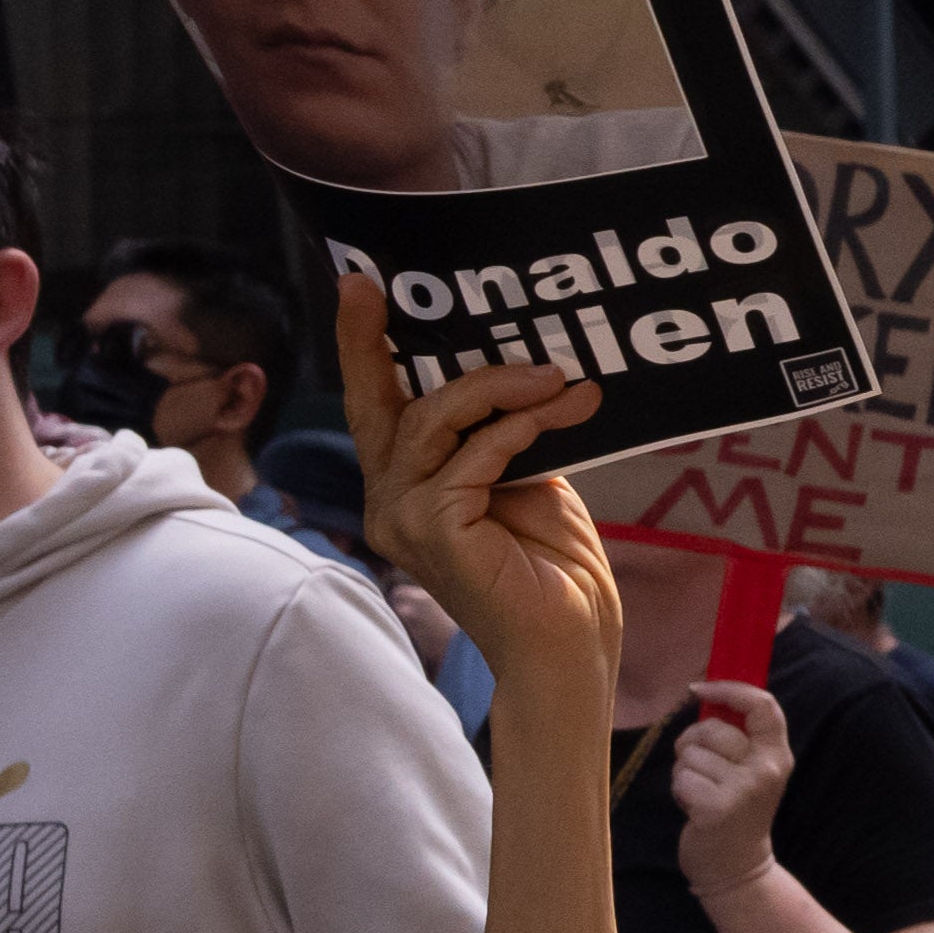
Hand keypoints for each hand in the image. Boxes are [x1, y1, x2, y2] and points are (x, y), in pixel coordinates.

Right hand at [338, 286, 618, 691]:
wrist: (570, 646)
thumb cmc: (555, 570)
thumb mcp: (529, 482)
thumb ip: (506, 436)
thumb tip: (522, 374)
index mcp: (408, 489)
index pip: (379, 408)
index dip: (367, 348)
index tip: (363, 286)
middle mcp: (390, 502)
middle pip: (381, 405)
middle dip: (383, 341)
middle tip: (397, 286)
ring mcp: (403, 518)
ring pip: (435, 422)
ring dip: (502, 388)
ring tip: (562, 379)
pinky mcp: (434, 532)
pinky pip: (473, 456)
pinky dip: (519, 429)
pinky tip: (560, 414)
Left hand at [664, 680, 790, 892]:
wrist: (737, 866)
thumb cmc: (736, 811)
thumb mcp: (750, 770)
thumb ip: (738, 736)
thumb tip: (705, 693)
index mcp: (778, 755)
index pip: (763, 706)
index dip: (729, 689)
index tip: (699, 689)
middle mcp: (767, 769)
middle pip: (713, 728)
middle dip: (693, 743)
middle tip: (702, 769)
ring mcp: (744, 789)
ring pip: (691, 754)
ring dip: (685, 772)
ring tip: (701, 792)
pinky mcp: (717, 808)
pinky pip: (681, 778)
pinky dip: (680, 791)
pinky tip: (694, 808)